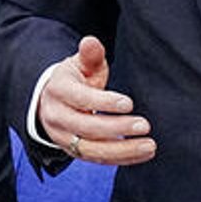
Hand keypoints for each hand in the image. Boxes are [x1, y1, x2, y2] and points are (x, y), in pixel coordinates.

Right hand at [36, 35, 154, 165]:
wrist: (51, 102)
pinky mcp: (73, 152)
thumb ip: (89, 54)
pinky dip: (122, 158)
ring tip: (149, 146)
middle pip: (86, 128)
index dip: (104, 102)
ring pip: (92, 150)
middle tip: (144, 125)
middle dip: (116, 128)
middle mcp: (57, 117)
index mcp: (58, 91)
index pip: (80, 99)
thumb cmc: (73, 79)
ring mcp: (63, 138)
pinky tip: (143, 153)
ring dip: (122, 150)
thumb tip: (91, 41)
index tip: (129, 103)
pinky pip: (98, 160)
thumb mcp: (78, 64)